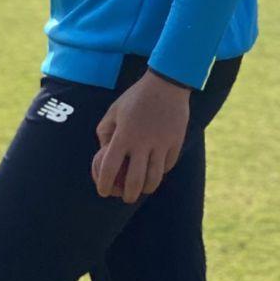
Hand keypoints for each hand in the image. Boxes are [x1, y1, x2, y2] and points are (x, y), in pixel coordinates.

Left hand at [92, 71, 190, 203]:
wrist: (167, 83)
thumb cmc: (136, 96)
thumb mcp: (114, 111)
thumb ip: (105, 133)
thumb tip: (104, 154)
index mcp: (124, 135)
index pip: (109, 168)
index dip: (104, 184)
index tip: (103, 191)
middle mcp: (142, 142)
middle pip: (134, 180)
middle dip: (128, 195)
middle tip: (126, 197)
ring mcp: (162, 142)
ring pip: (155, 177)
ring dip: (146, 188)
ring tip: (142, 190)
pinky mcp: (176, 141)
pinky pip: (168, 164)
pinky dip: (161, 172)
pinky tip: (156, 171)